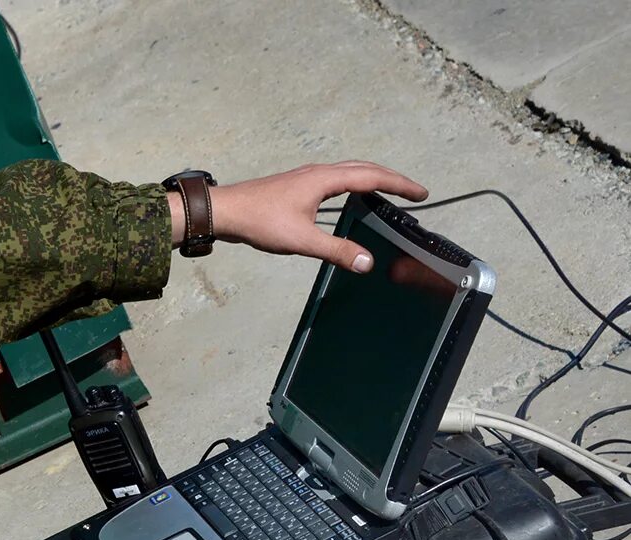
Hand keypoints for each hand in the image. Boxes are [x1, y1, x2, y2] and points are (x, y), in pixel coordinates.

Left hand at [171, 161, 427, 272]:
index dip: (399, 184)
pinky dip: (354, 184)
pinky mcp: (298, 186)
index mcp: (324, 180)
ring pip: (349, 171)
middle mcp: (319, 172)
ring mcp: (307, 177)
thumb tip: (368, 262)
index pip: (372, 177)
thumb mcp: (301, 240)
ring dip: (372, 178)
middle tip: (414, 192)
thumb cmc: (260, 222)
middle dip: (391, 178)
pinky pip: (336, 179)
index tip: (422, 193)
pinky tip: (351, 198)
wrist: (225, 212)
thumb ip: (336, 251)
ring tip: (390, 191)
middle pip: (364, 169)